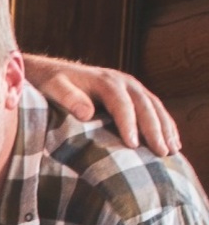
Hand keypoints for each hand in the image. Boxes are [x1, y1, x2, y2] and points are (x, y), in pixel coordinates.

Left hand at [23, 53, 177, 154]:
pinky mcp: (135, 95)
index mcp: (106, 81)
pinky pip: (155, 109)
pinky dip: (166, 124)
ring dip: (166, 128)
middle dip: (154, 130)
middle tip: (161, 152)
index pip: (122, 104)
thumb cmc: (52, 84)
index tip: (132, 145)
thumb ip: (68, 98)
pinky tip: (172, 141)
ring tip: (173, 150)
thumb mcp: (54, 87)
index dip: (128, 124)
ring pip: (155, 107)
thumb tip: (87, 113)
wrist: (55, 72)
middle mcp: (124, 82)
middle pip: (145, 106)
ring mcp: (132, 87)